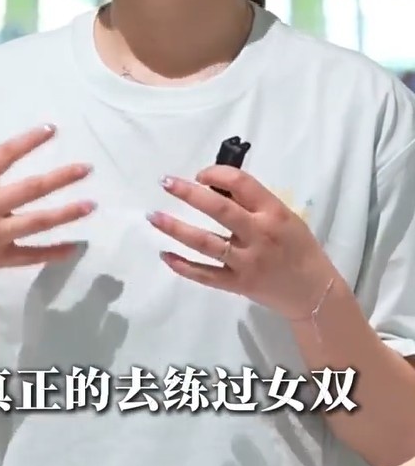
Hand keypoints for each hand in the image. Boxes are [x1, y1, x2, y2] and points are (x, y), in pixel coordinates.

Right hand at [0, 120, 94, 284]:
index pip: (3, 156)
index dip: (27, 141)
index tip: (51, 129)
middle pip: (29, 189)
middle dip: (60, 178)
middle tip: (86, 168)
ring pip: (36, 223)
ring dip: (65, 214)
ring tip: (91, 204)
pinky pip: (30, 256)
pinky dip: (53, 253)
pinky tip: (75, 247)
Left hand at [148, 165, 336, 321]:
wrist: (313, 292)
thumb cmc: (297, 246)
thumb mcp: (283, 216)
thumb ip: (253, 203)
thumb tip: (213, 187)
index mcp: (273, 212)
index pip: (240, 183)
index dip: (215, 174)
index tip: (200, 175)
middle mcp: (258, 234)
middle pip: (218, 209)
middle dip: (188, 193)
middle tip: (165, 182)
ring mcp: (246, 261)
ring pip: (205, 242)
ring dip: (176, 228)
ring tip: (153, 216)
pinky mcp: (237, 284)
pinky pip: (205, 274)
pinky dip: (183, 265)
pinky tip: (165, 255)